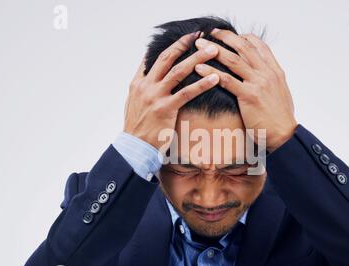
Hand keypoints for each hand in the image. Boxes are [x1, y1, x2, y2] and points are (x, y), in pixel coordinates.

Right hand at [124, 32, 219, 149]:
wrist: (134, 147)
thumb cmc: (137, 126)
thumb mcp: (133, 101)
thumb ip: (141, 83)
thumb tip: (147, 68)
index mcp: (139, 82)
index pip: (156, 57)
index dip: (173, 46)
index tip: (187, 37)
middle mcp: (146, 85)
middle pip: (167, 58)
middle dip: (185, 44)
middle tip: (201, 35)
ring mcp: (155, 96)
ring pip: (179, 72)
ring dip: (198, 59)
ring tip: (213, 51)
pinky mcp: (165, 109)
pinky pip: (186, 93)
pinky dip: (202, 84)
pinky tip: (215, 77)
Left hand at [194, 29, 297, 151]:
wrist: (284, 135)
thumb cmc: (280, 118)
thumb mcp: (280, 92)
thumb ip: (270, 80)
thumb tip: (262, 75)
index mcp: (275, 71)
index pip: (259, 45)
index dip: (243, 37)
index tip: (230, 35)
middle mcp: (266, 73)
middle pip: (244, 47)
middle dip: (225, 37)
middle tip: (210, 32)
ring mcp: (258, 84)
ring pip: (233, 60)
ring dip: (214, 50)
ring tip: (199, 45)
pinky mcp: (249, 96)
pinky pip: (226, 80)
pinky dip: (211, 72)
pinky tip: (199, 69)